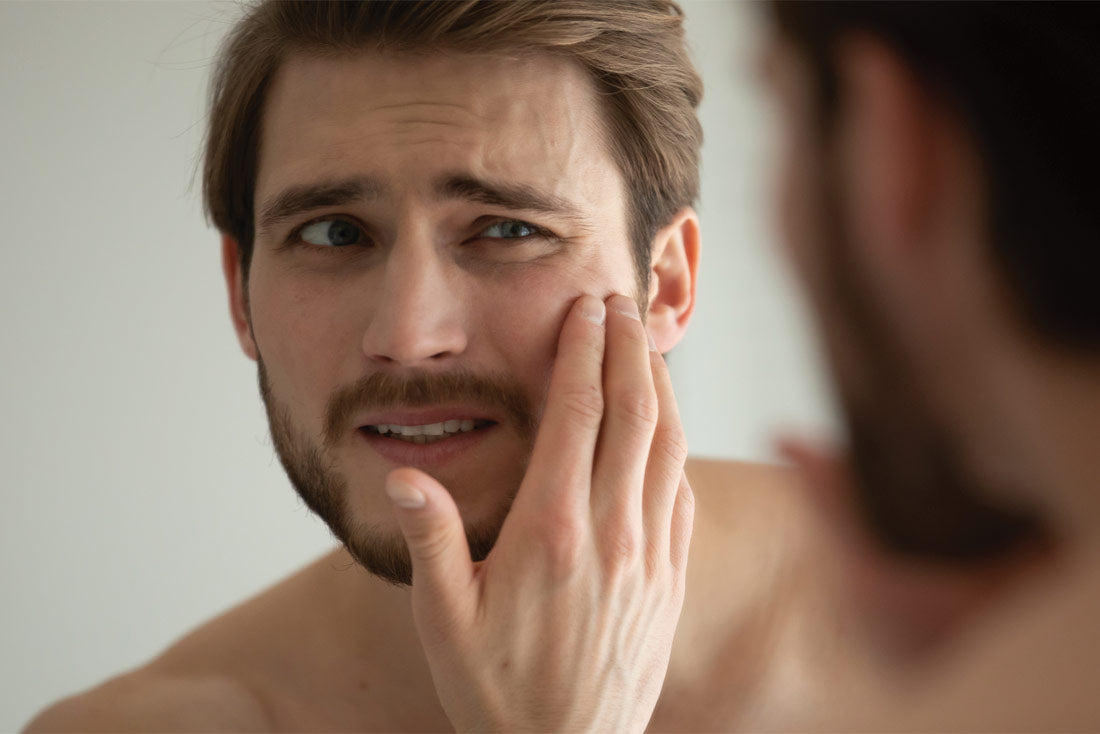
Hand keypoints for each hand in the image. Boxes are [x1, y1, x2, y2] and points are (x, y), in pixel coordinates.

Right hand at [384, 293, 694, 732]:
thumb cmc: (495, 692)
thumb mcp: (444, 621)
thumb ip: (431, 541)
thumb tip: (403, 475)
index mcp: (552, 532)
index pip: (578, 415)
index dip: (584, 352)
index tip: (586, 309)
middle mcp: (612, 534)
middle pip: (634, 414)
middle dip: (628, 348)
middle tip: (619, 303)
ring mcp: (651, 557)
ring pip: (667, 446)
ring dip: (660, 386)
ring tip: (646, 343)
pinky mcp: (671, 580)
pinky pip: (682, 493)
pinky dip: (676, 444)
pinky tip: (665, 426)